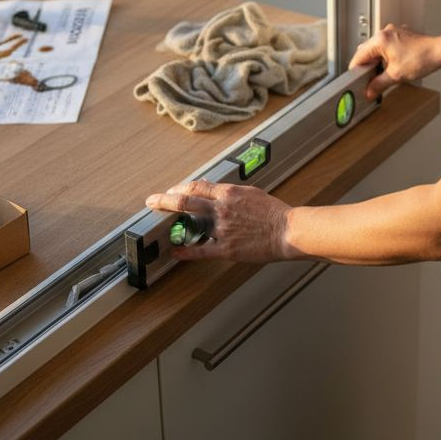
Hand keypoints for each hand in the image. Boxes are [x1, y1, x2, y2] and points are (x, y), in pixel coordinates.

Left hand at [145, 180, 296, 262]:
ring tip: (160, 226)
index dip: (180, 188)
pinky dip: (184, 251)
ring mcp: (222, 229)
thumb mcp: (251, 194)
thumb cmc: (274, 213)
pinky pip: (200, 250)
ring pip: (189, 224)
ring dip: (172, 225)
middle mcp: (221, 209)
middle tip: (152, 201)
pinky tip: (175, 252)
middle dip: (164, 200)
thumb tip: (214, 190)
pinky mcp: (226, 249)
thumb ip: (230, 193)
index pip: (196, 186)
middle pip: (185, 201)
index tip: (171, 191)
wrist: (289, 230)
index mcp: (229, 193)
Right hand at [349, 24, 440, 99]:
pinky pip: (387, 45)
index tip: (355, 81)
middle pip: (367, 51)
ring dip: (377, 61)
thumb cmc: (423, 58)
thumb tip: (369, 91)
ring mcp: (394, 32)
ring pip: (377, 48)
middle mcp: (386, 32)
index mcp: (380, 39)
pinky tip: (391, 66)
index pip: (359, 56)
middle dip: (366, 66)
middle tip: (368, 80)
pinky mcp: (402, 35)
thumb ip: (378, 84)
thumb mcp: (396, 75)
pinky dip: (385, 56)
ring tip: (381, 74)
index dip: (356, 71)